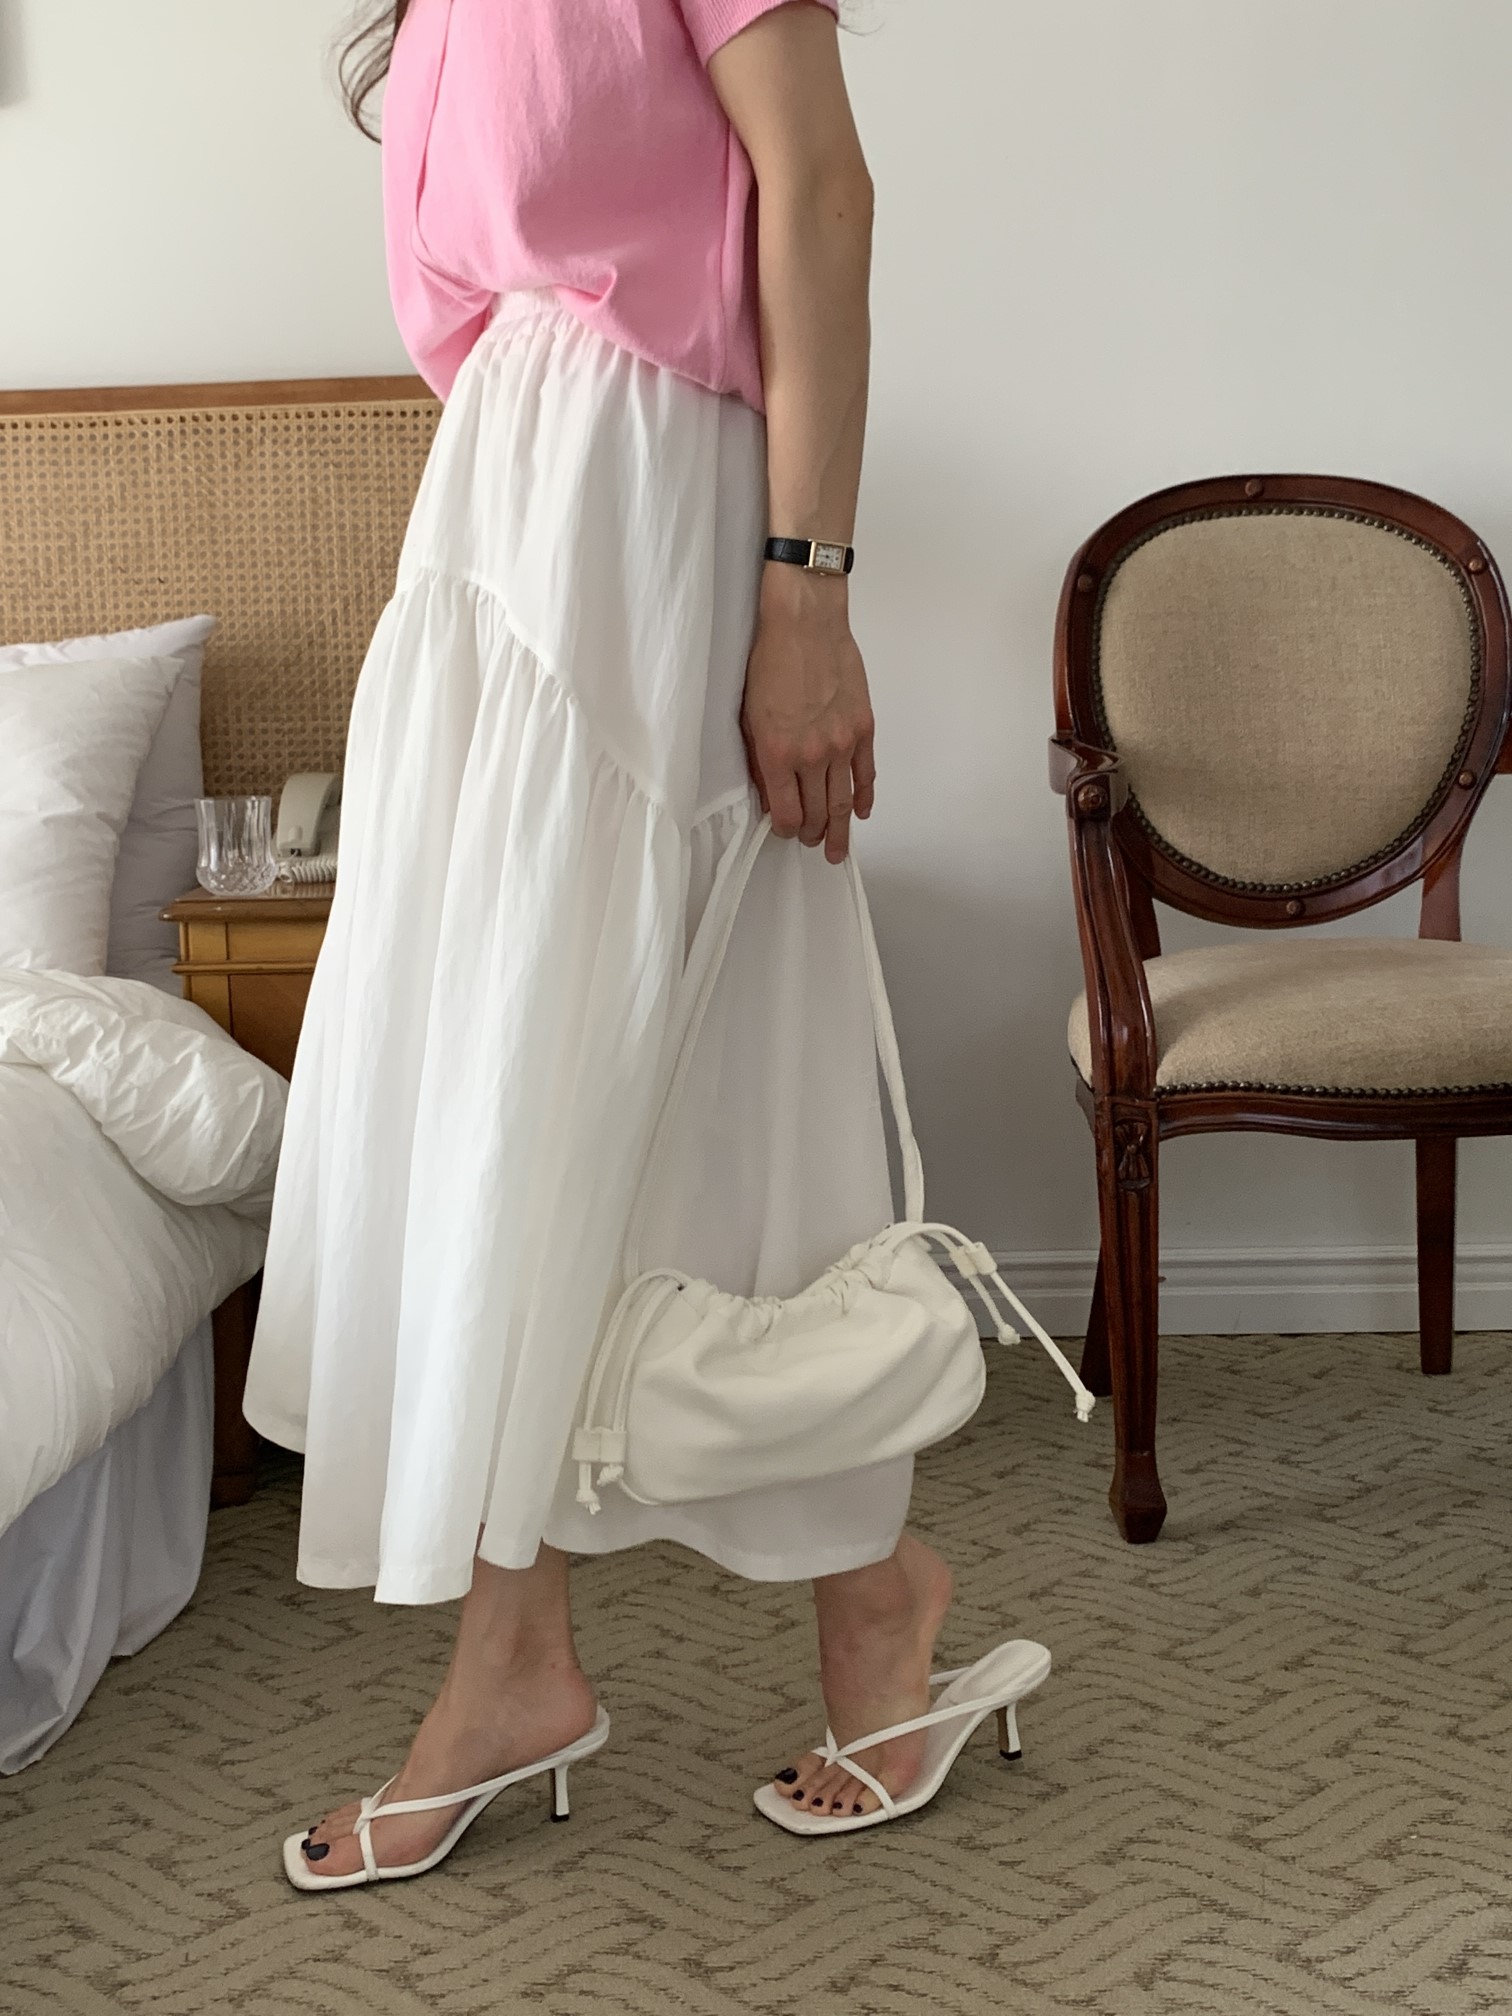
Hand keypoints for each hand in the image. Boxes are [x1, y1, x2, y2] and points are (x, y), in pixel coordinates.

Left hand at [739, 567, 875, 863]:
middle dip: (814, 835)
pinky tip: (862, 813)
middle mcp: (813, 756)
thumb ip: (760, 759)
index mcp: (779, 754)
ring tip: (838, 849)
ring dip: (841, 830)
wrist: (805, 622)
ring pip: (844, 802)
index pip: (787, 813)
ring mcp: (843, 744)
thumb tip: (770, 792)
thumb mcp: (749, 715)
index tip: (786, 832)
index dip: (786, 830)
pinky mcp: (863, 728)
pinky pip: (866, 774)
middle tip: (813, 844)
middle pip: (818, 814)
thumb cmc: (769, 661)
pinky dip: (865, 798)